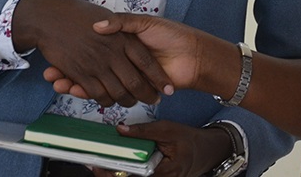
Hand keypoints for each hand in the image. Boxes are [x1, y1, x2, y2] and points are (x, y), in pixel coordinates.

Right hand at [13, 0, 170, 107]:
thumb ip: (124, 25)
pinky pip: (98, 94)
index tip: (167, 88)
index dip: (158, 76)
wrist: (49, 16)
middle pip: (135, 82)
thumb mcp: (106, 13)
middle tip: (152, 101)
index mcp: (123, 37)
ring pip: (118, 92)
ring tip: (132, 102)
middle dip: (146, 95)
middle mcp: (113, 52)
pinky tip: (110, 99)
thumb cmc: (79, 13)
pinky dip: (106, 100)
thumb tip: (137, 42)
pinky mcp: (82, 74)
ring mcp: (97, 64)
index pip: (146, 61)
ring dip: (127, 100)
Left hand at [92, 120, 230, 176]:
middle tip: (94, 166)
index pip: (133, 175)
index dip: (112, 172)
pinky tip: (114, 166)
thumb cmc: (189, 140)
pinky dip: (125, 172)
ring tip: (100, 166)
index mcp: (165, 172)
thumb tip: (119, 130)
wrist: (206, 151)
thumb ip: (143, 131)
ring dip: (115, 173)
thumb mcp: (168, 129)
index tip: (97, 165)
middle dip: (109, 174)